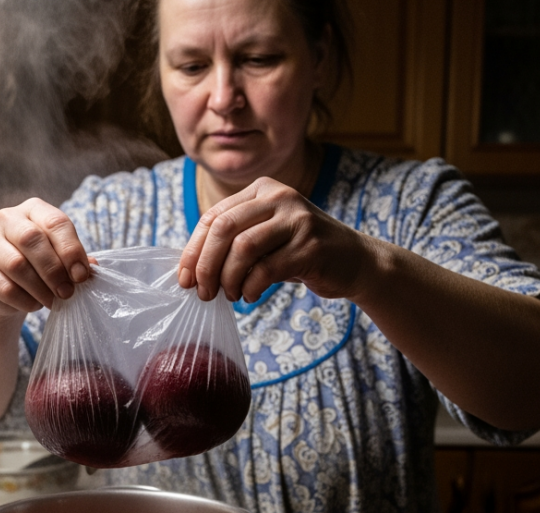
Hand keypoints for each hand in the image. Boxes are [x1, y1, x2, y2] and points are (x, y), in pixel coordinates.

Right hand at [0, 198, 94, 317]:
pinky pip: (4, 287)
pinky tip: (34, 304)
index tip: (82, 276)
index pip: (55, 222)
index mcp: (33, 209)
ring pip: (16, 265)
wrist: (5, 285)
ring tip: (54, 301)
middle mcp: (7, 219)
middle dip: (54, 270)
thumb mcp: (59, 257)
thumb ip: (75, 260)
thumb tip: (91, 268)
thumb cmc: (39, 264)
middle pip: (32, 240)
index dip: (71, 250)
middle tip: (67, 292)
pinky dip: (24, 300)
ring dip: (40, 288)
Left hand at [178, 177, 370, 302]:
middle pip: (224, 229)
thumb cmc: (301, 252)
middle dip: (206, 265)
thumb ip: (234, 240)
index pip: (214, 217)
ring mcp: (298, 220)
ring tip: (230, 295)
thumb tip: (190, 268)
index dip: (193, 250)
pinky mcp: (311, 246)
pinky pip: (266, 269)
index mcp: (263, 189)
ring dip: (228, 279)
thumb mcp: (267, 236)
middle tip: (203, 292)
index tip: (184, 278)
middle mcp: (280, 197)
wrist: (355, 261)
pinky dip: (250, 287)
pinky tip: (250, 296)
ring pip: (243, 248)